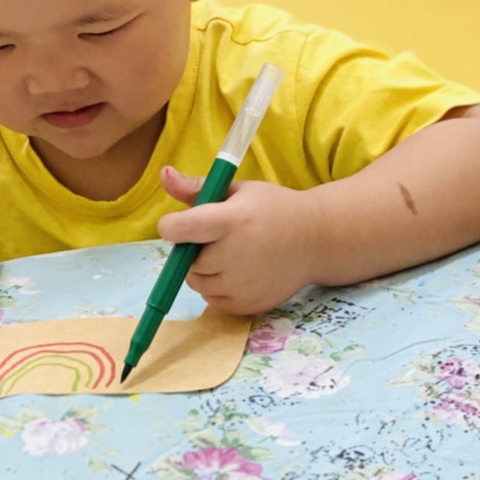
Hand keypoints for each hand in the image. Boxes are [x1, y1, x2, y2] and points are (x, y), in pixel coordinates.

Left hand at [158, 166, 322, 314]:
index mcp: (233, 221)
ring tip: (230, 254)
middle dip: (193, 250)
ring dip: (203, 270)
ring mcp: (244, 285)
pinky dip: (217, 288)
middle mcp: (237, 256)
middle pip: (187, 261)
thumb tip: (163, 175)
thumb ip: (197, 188)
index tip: (178, 224)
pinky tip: (239, 272)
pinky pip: (212, 300)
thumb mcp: (238, 190)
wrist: (316, 239)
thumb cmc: (272, 209)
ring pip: (196, 283)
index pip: (182, 230)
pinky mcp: (249, 305)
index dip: (171, 227)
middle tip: (218, 238)